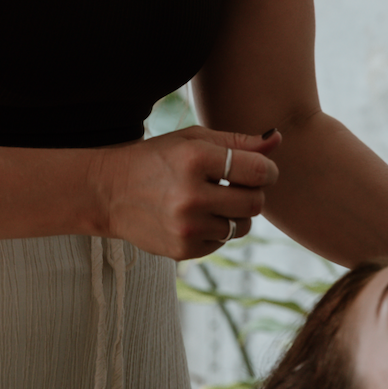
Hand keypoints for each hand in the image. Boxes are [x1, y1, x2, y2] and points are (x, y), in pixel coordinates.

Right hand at [100, 127, 281, 260]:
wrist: (109, 192)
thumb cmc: (158, 158)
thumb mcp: (194, 140)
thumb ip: (239, 141)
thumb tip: (278, 138)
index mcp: (195, 159)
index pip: (258, 171)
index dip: (267, 171)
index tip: (259, 170)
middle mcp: (190, 195)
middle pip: (255, 203)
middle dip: (253, 193)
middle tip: (234, 185)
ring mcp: (186, 227)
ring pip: (241, 226)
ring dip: (236, 214)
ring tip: (212, 200)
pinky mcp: (182, 250)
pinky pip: (222, 242)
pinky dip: (216, 230)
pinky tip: (195, 216)